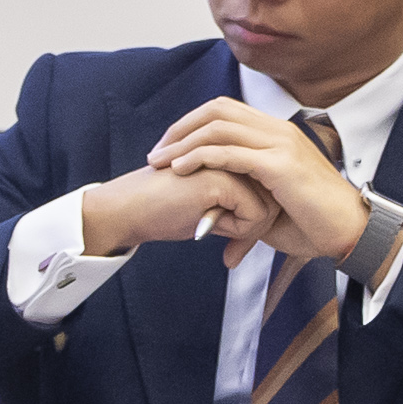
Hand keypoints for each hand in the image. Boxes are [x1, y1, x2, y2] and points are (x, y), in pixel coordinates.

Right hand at [72, 160, 269, 260]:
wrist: (129, 209)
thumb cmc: (163, 210)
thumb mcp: (211, 210)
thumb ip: (239, 210)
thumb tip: (269, 224)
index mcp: (229, 156)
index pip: (269, 190)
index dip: (257, 222)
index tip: (236, 243)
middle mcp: (232, 155)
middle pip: (274, 197)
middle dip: (256, 229)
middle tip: (232, 248)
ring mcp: (227, 163)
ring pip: (269, 207)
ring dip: (247, 230)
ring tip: (215, 230)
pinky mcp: (221, 178)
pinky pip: (254, 215)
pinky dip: (238, 230)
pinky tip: (208, 224)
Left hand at [142, 102, 369, 268]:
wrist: (348, 232)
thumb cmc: (313, 222)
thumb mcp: (270, 200)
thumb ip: (243, 194)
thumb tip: (217, 207)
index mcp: (277, 133)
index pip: (225, 110)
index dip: (191, 125)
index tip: (169, 149)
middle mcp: (278, 130)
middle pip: (216, 110)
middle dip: (180, 129)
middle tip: (157, 154)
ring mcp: (280, 144)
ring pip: (219, 127)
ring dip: (183, 143)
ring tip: (161, 162)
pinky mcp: (280, 165)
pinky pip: (230, 152)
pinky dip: (200, 157)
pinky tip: (182, 169)